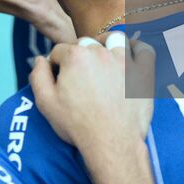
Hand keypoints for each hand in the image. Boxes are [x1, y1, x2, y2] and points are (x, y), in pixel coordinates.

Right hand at [30, 35, 154, 148]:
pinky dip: (138, 50)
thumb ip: (38, 76)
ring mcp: (124, 60)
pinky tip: (131, 57)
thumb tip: (39, 60)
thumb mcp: (46, 103)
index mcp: (76, 56)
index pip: (60, 51)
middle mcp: (100, 52)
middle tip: (81, 78)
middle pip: (86, 44)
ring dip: (107, 45)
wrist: (110, 143)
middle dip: (80, 57)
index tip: (60, 79)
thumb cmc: (79, 125)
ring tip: (104, 59)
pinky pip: (145, 50)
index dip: (56, 65)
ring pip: (114, 40)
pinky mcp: (142, 72)